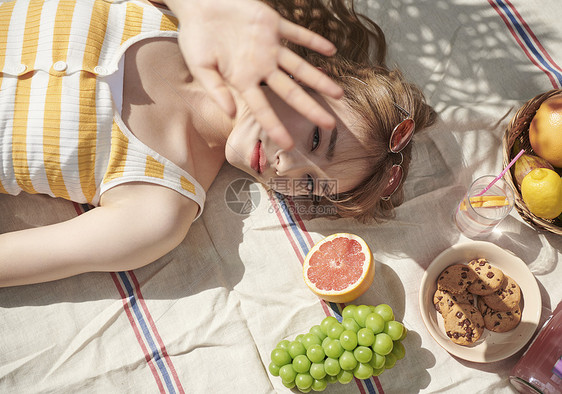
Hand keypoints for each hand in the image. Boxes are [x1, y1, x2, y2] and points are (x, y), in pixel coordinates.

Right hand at [162, 0, 343, 148]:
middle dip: (310, 109)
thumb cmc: (195, 37)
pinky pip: (297, 33)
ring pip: (300, 67)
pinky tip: (331, 50)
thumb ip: (216, 90)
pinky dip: (313, 40)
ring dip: (320, 80)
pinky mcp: (272, 24)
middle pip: (291, 92)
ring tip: (338, 95)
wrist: (199, 4)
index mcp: (243, 80)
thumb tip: (231, 114)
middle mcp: (261, 67)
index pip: (263, 108)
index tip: (288, 145)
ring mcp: (269, 46)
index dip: (275, 127)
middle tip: (329, 125)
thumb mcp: (199, 67)